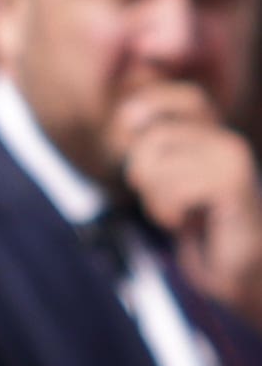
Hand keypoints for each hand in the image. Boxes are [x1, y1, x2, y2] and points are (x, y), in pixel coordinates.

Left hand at [115, 79, 261, 321]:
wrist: (237, 270)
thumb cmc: (196, 223)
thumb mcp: (163, 176)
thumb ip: (148, 143)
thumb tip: (127, 113)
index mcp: (212, 132)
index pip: (179, 95)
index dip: (147, 112)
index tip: (139, 147)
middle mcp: (226, 140)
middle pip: (151, 136)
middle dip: (142, 174)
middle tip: (166, 199)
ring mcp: (233, 160)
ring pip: (154, 164)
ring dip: (155, 198)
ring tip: (180, 212)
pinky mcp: (232, 184)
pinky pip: (171, 189)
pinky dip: (167, 212)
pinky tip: (189, 223)